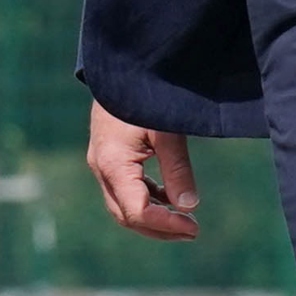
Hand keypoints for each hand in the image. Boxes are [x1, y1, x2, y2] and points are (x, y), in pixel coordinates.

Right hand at [86, 101, 197, 240]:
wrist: (119, 65)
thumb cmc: (144, 93)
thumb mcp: (167, 131)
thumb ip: (177, 169)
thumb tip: (189, 206)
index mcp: (113, 163)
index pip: (137, 211)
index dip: (166, 225)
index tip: (194, 227)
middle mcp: (101, 168)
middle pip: (126, 215)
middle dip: (159, 229)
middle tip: (193, 230)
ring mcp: (101, 163)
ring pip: (122, 206)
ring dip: (152, 218)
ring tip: (185, 220)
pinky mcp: (107, 156)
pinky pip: (124, 190)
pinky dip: (146, 199)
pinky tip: (169, 198)